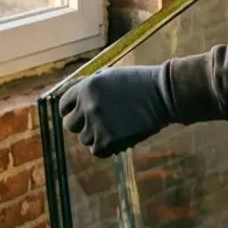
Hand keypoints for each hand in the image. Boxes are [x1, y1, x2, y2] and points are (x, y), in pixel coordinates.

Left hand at [59, 65, 176, 157]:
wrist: (163, 95)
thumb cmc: (140, 83)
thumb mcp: (111, 76)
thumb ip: (91, 88)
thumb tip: (77, 100)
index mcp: (86, 87)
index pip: (63, 105)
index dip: (70, 110)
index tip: (76, 114)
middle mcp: (87, 106)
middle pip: (69, 125)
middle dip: (80, 124)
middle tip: (94, 124)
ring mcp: (96, 125)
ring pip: (84, 139)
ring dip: (95, 136)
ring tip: (113, 128)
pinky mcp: (108, 141)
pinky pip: (96, 151)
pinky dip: (104, 147)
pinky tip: (116, 138)